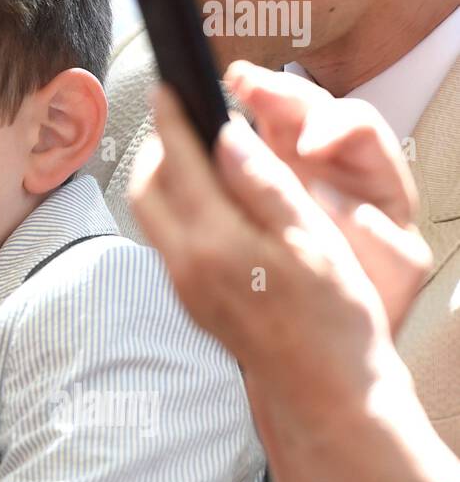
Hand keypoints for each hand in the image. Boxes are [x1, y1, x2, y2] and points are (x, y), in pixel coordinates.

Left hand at [127, 80, 419, 428]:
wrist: (325, 392)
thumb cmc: (334, 317)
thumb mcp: (312, 240)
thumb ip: (264, 184)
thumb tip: (227, 134)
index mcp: (216, 242)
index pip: (177, 162)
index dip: (171, 119)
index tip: (170, 88)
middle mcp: (185, 264)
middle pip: (146, 188)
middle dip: (158, 147)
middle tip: (184, 120)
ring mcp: (182, 286)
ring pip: (150, 215)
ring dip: (163, 178)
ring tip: (198, 156)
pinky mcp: (188, 300)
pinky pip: (165, 239)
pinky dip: (175, 209)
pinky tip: (210, 203)